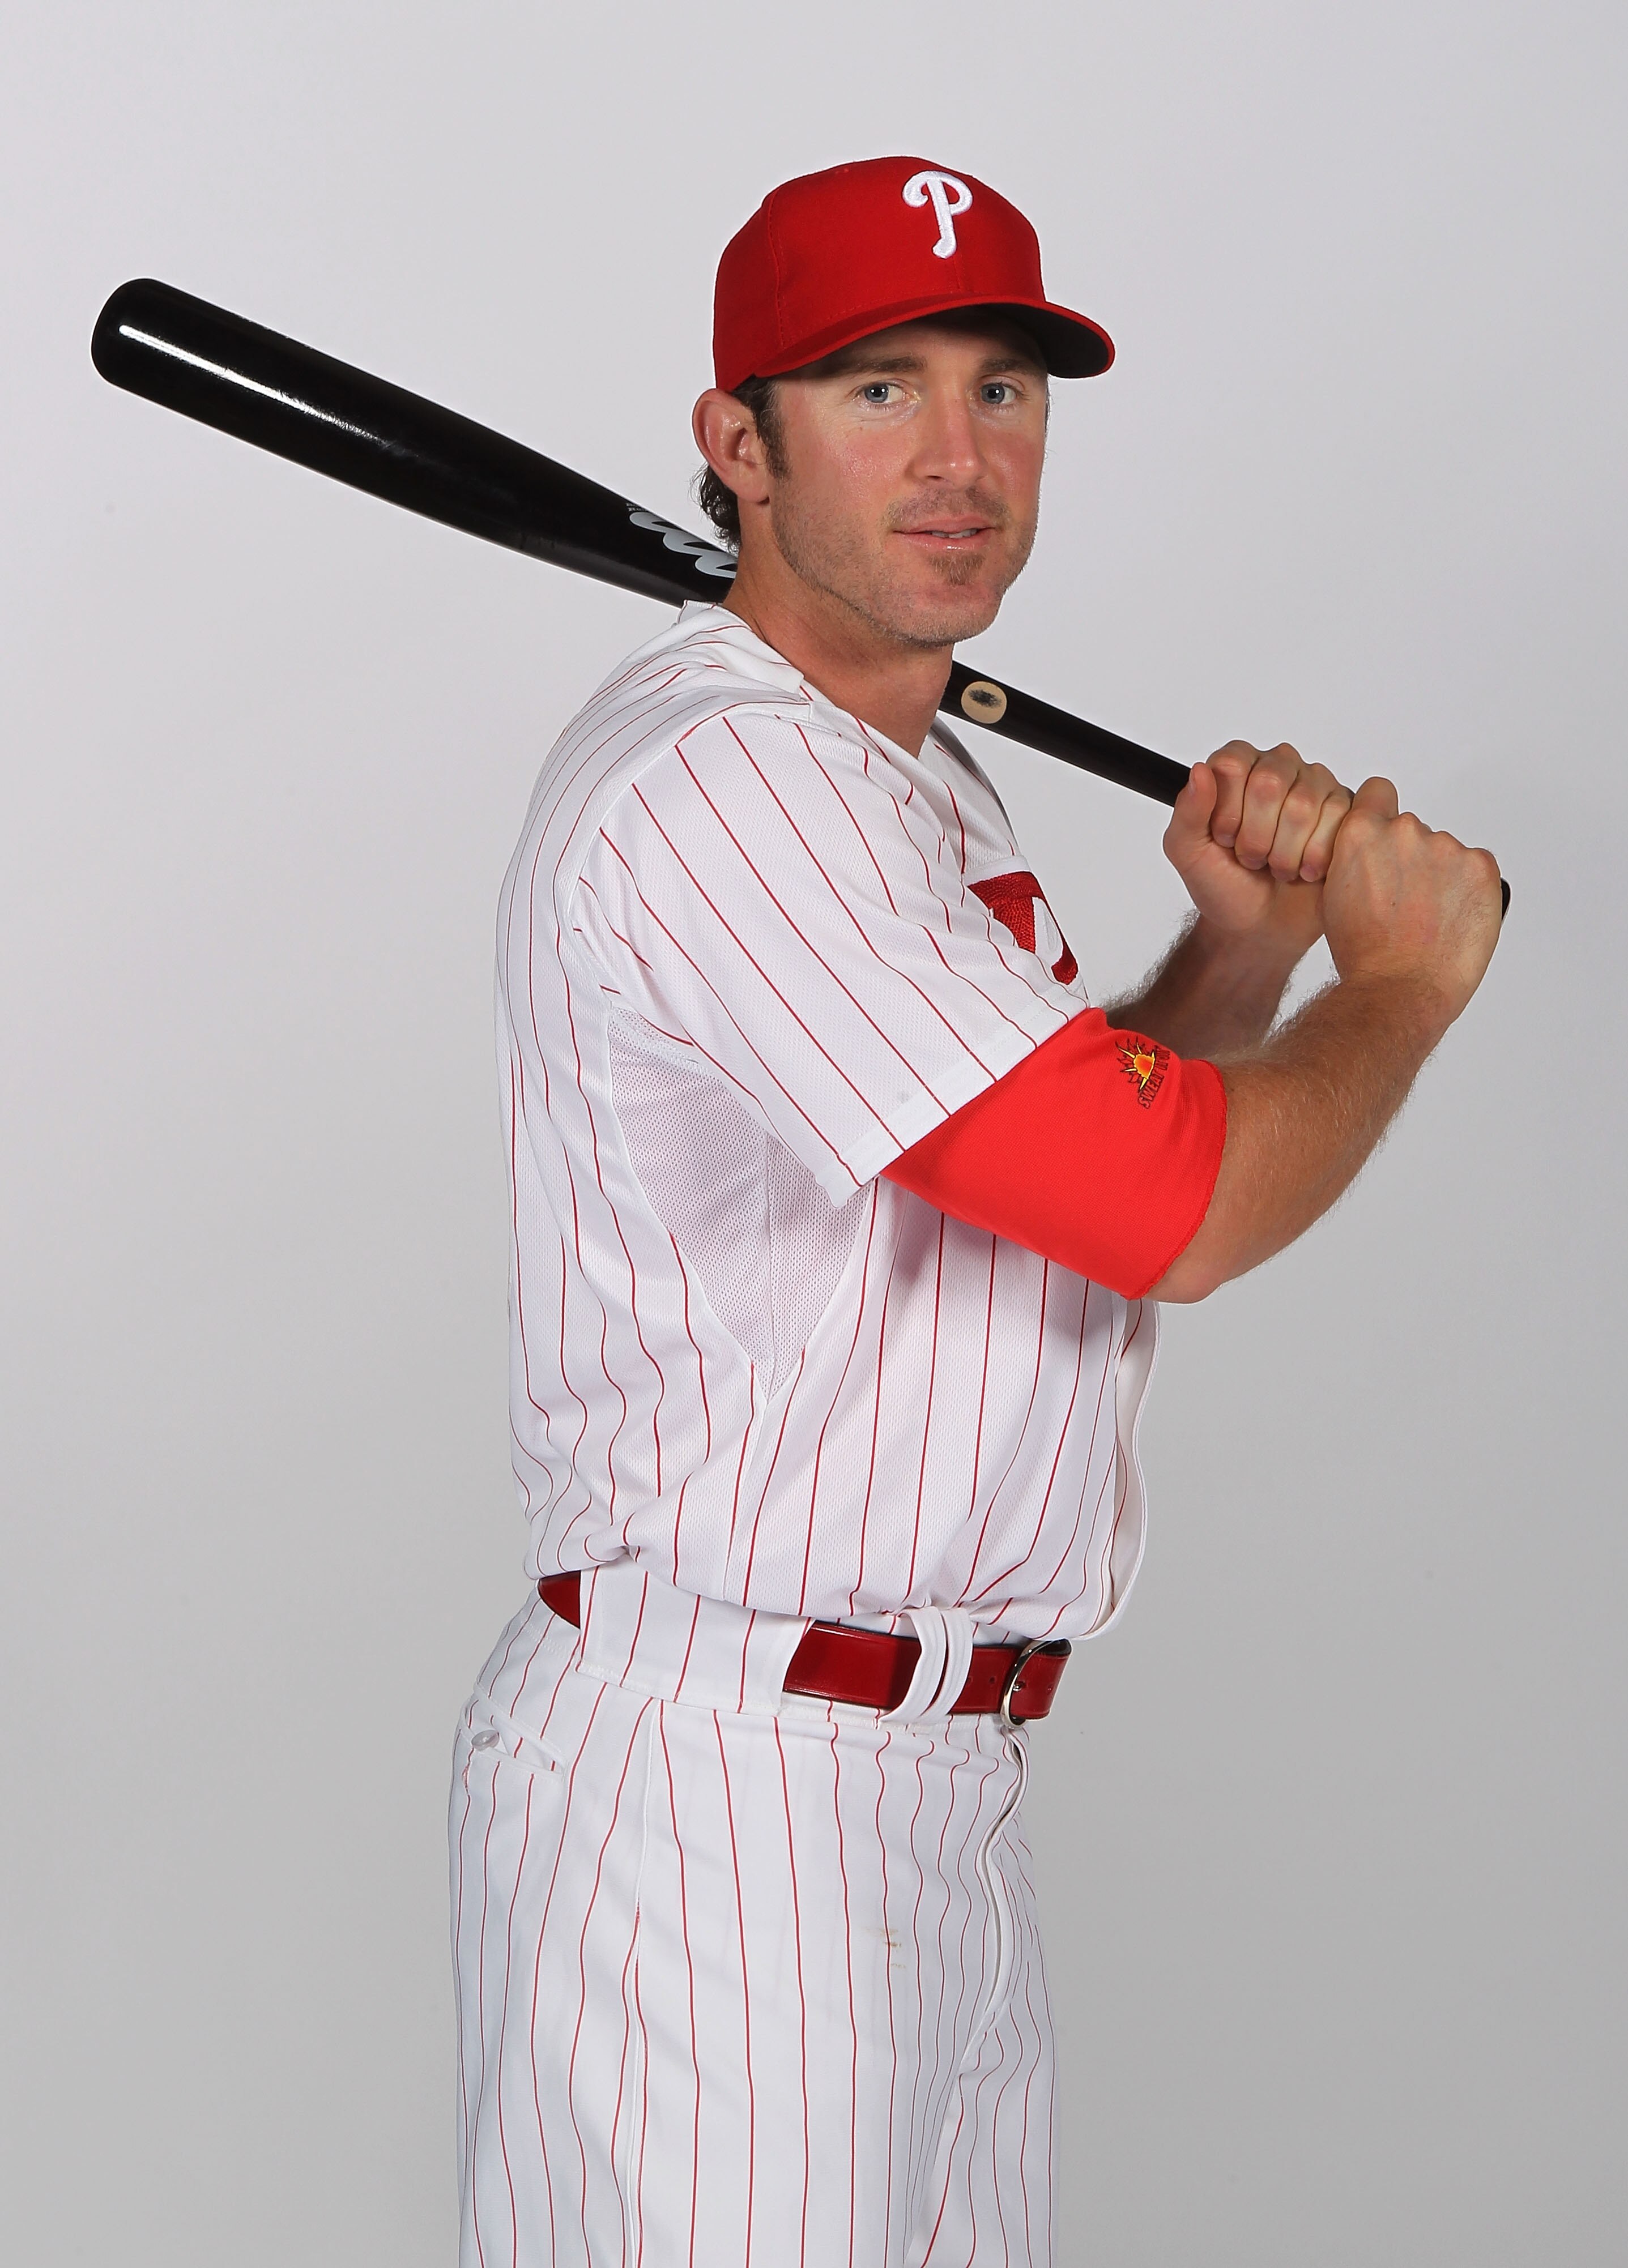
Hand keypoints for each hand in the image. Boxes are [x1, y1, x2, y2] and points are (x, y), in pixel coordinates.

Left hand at [1163, 741, 1352, 962]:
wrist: (1260, 926)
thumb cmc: (1223, 885)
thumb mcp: (1188, 853)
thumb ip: (1188, 811)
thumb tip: (1200, 770)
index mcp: (1237, 766)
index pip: (1233, 764)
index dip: (1228, 809)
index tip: (1224, 838)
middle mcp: (1278, 766)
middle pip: (1269, 781)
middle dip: (1256, 835)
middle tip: (1251, 857)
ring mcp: (1316, 785)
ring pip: (1305, 803)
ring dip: (1285, 851)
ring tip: (1276, 865)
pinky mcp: (1346, 809)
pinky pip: (1339, 818)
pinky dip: (1315, 857)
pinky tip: (1305, 869)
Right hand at [1322, 777, 1502, 1023]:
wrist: (1399, 990)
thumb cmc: (1364, 954)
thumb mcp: (1333, 896)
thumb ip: (1353, 860)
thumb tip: (1368, 853)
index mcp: (1362, 833)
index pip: (1377, 791)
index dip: (1380, 810)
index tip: (1385, 832)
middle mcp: (1405, 831)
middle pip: (1413, 830)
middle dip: (1411, 858)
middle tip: (1406, 901)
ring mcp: (1447, 847)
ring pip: (1445, 853)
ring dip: (1441, 876)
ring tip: (1429, 918)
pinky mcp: (1482, 866)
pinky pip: (1477, 867)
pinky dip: (1469, 889)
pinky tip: (1452, 918)